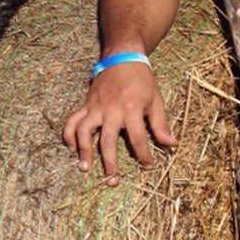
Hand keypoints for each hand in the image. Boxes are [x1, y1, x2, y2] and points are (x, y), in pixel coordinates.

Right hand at [61, 61, 175, 184]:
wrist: (122, 58)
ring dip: (84, 150)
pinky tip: (71, 148)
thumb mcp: (156, 100)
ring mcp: (95, 107)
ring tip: (84, 168)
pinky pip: (72, 120)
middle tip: (112, 181)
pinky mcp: (85, 105)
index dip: (144, 155)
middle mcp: (111, 110)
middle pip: (108, 140)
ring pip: (84, 131)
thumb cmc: (142, 81)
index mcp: (132, 108)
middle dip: (110, 163)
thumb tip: (171, 144)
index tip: (148, 166)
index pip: (138, 138)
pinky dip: (68, 134)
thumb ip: (160, 124)